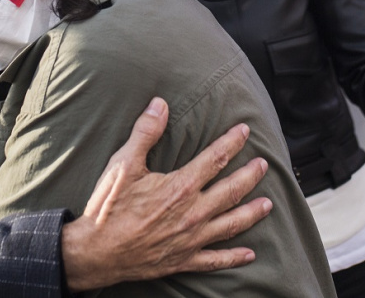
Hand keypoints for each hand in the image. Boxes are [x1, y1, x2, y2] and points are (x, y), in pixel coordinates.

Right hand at [62, 97, 271, 290]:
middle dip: (250, 175)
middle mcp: (193, 213)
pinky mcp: (183, 260)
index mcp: (181, 187)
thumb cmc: (108, 208)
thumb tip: (159, 104)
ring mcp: (191, 239)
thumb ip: (145, 133)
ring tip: (268, 204)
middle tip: (264, 165)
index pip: (216, 158)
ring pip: (232, 224)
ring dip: (252, 213)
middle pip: (232, 190)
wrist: (96, 252)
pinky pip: (216, 260)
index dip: (232, 142)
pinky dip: (234, 257)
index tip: (244, 130)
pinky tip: (249, 254)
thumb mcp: (123, 164)